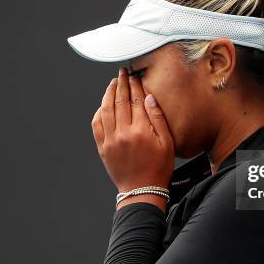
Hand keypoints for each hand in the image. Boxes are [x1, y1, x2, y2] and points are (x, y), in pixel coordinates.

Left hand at [92, 67, 174, 204]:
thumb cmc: (158, 168)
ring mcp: (111, 140)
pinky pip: (97, 124)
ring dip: (108, 93)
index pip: (136, 100)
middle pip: (120, 101)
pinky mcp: (103, 147)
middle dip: (121, 84)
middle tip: (123, 73)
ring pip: (106, 109)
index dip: (136, 85)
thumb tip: (148, 98)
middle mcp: (123, 133)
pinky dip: (99, 111)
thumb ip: (158, 118)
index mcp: (141, 130)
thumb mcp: (167, 143)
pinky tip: (103, 104)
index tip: (135, 76)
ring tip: (113, 83)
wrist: (142, 190)